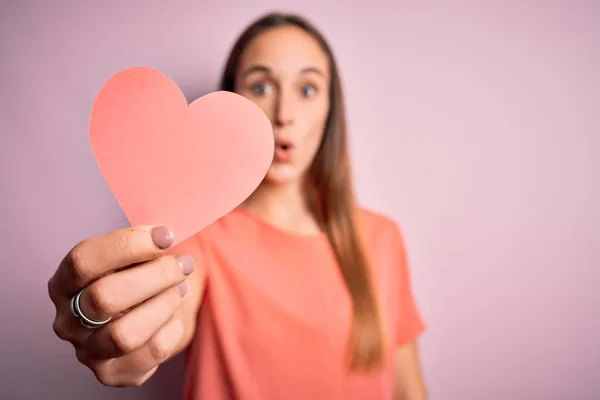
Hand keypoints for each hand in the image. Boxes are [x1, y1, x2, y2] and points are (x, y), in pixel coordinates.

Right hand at [48, 225, 194, 385]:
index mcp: (64, 283)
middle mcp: (67, 320)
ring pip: (124, 334)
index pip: (83, 261)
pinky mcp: (114, 373)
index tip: (165, 236)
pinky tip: (176, 315)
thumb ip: (139, 245)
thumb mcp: (132, 255)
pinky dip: (172, 328)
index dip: (128, 245)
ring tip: (180, 289)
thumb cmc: (138, 276)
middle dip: (155, 275)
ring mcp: (87, 351)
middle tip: (184, 264)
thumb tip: (161, 236)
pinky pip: (151, 352)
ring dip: (163, 305)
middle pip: (105, 297)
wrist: (152, 312)